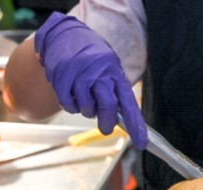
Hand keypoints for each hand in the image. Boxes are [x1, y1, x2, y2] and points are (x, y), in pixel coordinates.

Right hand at [34, 12, 146, 149]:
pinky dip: (70, 105)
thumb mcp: (108, 70)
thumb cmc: (91, 59)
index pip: (128, 102)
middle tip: (106, 128)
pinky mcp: (61, 77)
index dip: (136, 124)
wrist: (64, 35)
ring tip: (84, 96)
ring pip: (86, 108)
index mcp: (115, 72)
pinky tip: (70, 92)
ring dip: (86, 110)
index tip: (141, 143)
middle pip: (108, 106)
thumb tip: (121, 121)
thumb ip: (114, 93)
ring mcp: (79, 74)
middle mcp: (99, 72)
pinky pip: (68, 104)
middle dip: (107, 122)